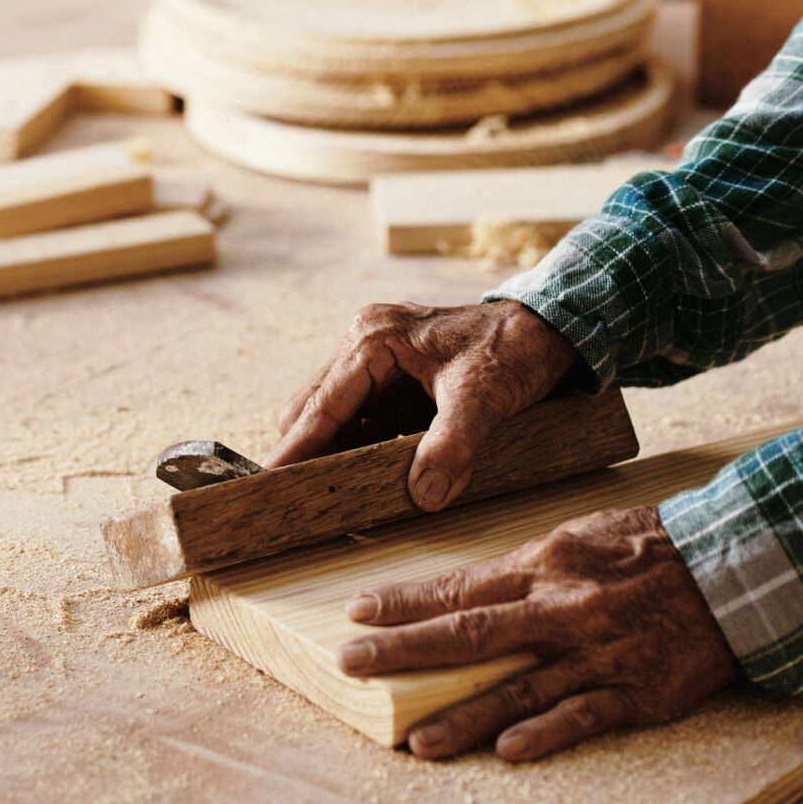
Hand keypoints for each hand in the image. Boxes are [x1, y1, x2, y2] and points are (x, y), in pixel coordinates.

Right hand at [267, 300, 580, 509]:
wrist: (548, 325)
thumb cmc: (514, 349)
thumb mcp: (484, 399)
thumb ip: (452, 445)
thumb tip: (422, 493)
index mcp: (374, 339)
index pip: (322, 405)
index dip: (297, 447)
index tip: (272, 481)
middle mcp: (364, 339)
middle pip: (312, 406)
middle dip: (309, 450)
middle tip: (309, 495)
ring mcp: (373, 353)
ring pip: (330, 410)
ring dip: (335, 447)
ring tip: (338, 486)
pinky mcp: (388, 368)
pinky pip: (357, 411)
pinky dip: (358, 440)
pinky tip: (371, 465)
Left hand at [337, 506, 737, 760]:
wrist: (730, 565)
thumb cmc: (641, 549)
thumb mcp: (570, 541)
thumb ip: (516, 573)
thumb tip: (456, 595)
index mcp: (541, 566)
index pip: (458, 587)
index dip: (404, 602)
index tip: (355, 613)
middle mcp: (563, 607)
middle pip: (471, 633)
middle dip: (406, 650)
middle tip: (352, 663)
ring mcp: (600, 651)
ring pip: (521, 686)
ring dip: (466, 714)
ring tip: (418, 738)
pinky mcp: (639, 689)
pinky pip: (586, 713)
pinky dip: (547, 731)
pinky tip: (509, 748)